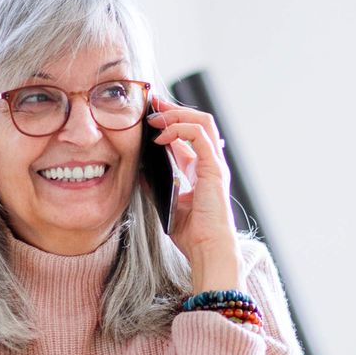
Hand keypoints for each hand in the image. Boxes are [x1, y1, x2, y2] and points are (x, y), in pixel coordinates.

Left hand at [145, 98, 242, 292]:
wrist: (207, 249)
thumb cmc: (192, 234)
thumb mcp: (167, 204)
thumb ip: (157, 186)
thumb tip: (140, 171)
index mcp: (201, 171)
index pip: (189, 136)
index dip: (170, 122)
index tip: (150, 116)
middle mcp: (210, 163)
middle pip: (198, 122)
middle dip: (174, 110)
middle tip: (152, 105)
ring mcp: (214, 164)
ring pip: (202, 122)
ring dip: (177, 114)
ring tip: (155, 117)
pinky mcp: (214, 168)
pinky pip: (199, 135)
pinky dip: (179, 129)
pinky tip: (161, 137)